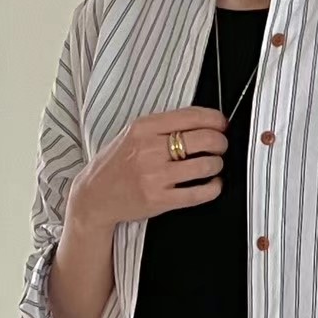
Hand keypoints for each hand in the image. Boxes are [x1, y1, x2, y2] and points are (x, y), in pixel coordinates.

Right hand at [69, 106, 227, 228]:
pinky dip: (213, 188)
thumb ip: (164, 126)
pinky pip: (198, 193)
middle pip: (204, 139)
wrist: (95, 195)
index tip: (222, 125)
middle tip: (220, 146)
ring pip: (205, 166)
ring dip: (217, 165)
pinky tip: (212, 184)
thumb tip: (204, 122)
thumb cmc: (117, 164)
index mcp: (144, 127)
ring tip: (213, 166)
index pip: (192, 116)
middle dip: (220, 143)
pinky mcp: (159, 200)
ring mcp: (155, 176)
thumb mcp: (133, 133)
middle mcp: (150, 150)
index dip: (216, 120)